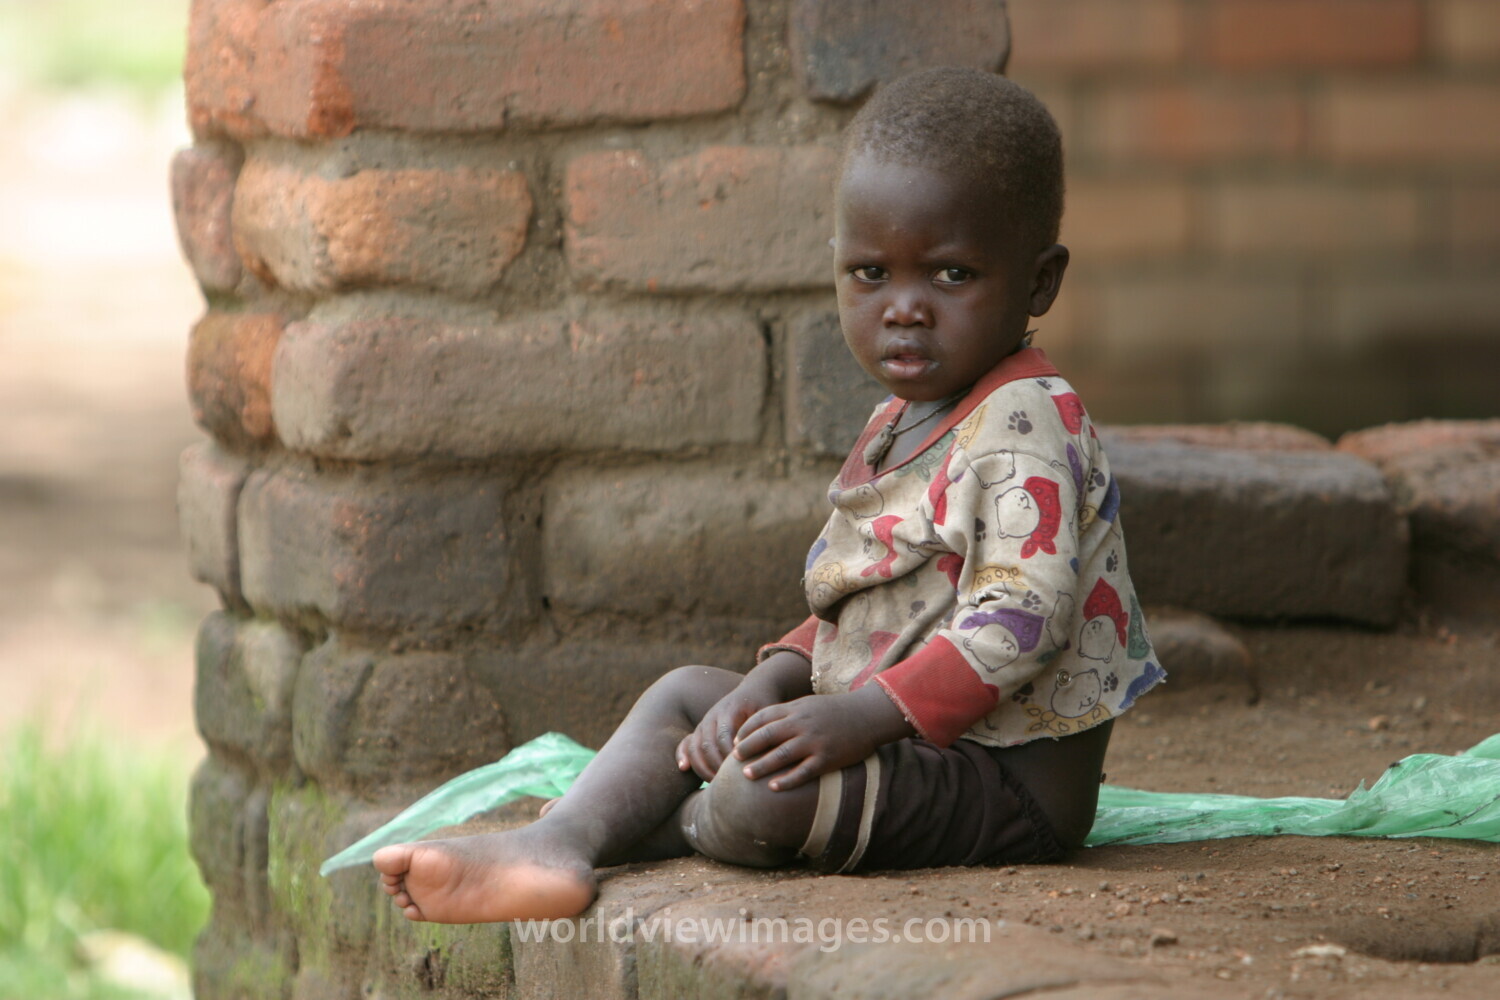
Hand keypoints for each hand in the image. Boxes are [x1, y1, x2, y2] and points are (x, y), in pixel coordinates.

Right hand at [676, 680, 779, 780]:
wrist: (754, 690)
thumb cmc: (764, 705)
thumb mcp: (767, 713)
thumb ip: (763, 730)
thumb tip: (763, 753)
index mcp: (729, 711)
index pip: (723, 737)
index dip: (728, 757)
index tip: (739, 773)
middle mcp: (712, 716)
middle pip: (707, 745)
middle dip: (715, 766)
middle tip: (728, 785)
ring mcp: (704, 723)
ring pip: (695, 746)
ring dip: (702, 767)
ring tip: (715, 783)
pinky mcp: (700, 730)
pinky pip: (686, 743)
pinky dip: (682, 755)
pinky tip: (683, 768)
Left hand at [732, 683, 912, 790]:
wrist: (868, 714)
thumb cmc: (836, 711)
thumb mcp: (808, 705)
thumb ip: (788, 714)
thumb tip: (764, 726)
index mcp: (796, 709)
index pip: (763, 717)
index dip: (746, 729)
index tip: (735, 740)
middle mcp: (802, 724)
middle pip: (767, 735)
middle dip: (748, 747)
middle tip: (733, 759)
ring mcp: (814, 741)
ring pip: (781, 754)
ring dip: (761, 765)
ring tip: (745, 775)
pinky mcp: (827, 758)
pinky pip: (803, 771)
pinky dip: (787, 780)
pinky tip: (774, 787)